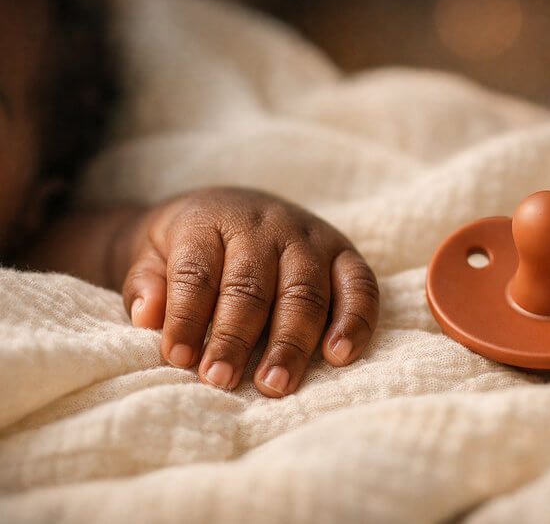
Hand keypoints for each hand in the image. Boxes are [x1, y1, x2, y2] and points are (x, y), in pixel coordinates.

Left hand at [122, 188, 378, 396]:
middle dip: (235, 337)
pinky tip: (339, 355)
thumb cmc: (187, 245)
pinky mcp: (343, 252)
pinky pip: (359, 285)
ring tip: (274, 384)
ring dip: (291, 341)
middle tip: (221, 380)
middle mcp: (265, 224)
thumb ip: (147, 283)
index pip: (197, 272)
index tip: (177, 360)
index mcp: (211, 220)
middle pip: (252, 285)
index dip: (186, 317)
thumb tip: (149, 315)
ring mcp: (309, 236)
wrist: (228, 208)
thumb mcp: (150, 254)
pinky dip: (355, 320)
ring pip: (304, 290)